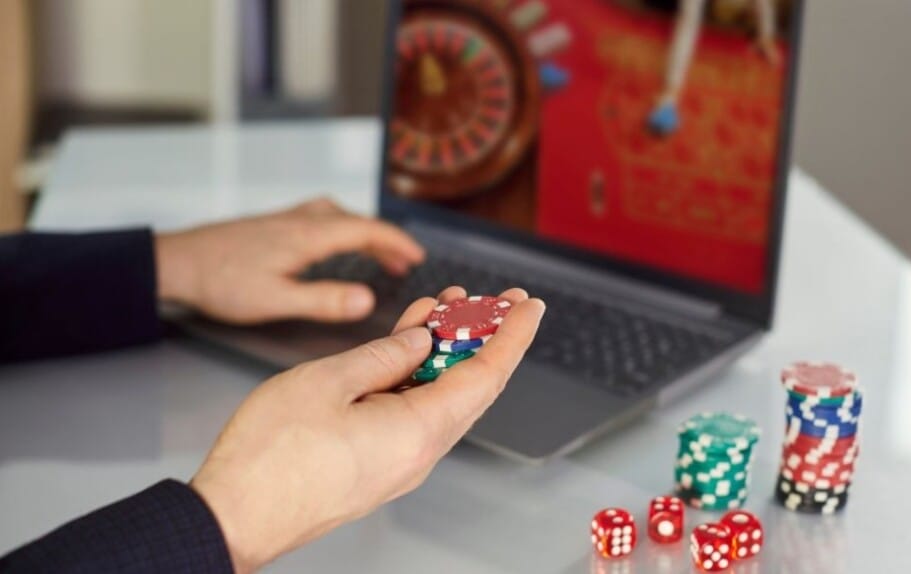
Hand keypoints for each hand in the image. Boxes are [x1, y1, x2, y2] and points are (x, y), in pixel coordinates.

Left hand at [154, 198, 424, 323]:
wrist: (177, 262)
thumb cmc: (222, 282)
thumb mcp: (276, 299)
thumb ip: (324, 300)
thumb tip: (369, 300)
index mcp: (308, 236)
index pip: (366, 230)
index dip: (397, 241)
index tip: (418, 256)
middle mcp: (301, 220)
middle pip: (356, 221)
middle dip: (386, 239)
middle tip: (407, 262)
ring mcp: (286, 219)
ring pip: (339, 217)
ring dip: (364, 233)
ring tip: (379, 254)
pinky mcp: (274, 225)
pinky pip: (322, 219)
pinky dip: (343, 229)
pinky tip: (334, 245)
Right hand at [189, 287, 544, 572]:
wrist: (234, 517)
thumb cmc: (271, 458)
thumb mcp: (328, 380)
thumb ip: (384, 355)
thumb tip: (419, 341)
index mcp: (417, 431)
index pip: (485, 375)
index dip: (512, 336)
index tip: (529, 307)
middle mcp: (419, 453)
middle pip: (470, 387)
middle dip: (484, 337)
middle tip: (492, 299)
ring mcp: (399, 462)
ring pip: (441, 398)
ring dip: (447, 353)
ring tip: (444, 309)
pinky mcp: (377, 465)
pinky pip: (414, 413)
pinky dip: (419, 376)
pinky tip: (408, 347)